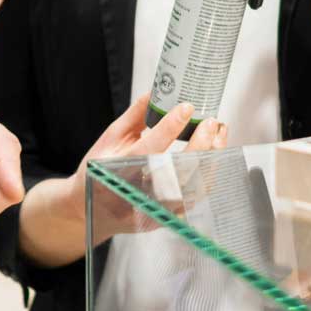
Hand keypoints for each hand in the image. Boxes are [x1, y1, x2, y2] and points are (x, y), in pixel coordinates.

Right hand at [15, 95, 226, 267]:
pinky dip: (208, 174)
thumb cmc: (98, 172)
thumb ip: (134, 117)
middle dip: (199, 144)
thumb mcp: (109, 140)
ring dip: (210, 158)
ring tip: (219, 135)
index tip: (186, 108)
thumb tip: (155, 92)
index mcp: (114, 170)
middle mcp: (134, 192)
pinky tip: (214, 156)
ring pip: (191, 186)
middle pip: (175, 170)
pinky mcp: (165, 217)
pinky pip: (194, 197)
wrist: (92, 211)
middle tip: (210, 122)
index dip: (170, 127)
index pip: (148, 148)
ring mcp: (151, 209)